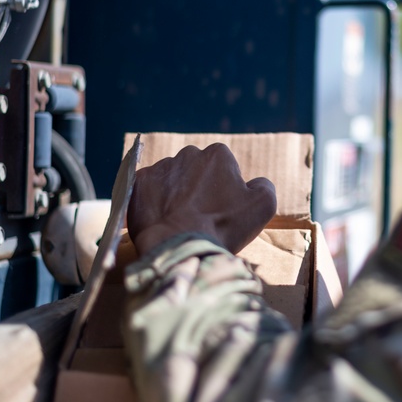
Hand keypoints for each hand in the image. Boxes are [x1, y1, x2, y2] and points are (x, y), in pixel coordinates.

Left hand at [127, 143, 276, 255]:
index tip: (220, 210)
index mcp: (217, 154)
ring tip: (178, 221)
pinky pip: (148, 190)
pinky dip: (153, 202)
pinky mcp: (137, 183)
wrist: (179, 247)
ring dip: (174, 194)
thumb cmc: (223, 226)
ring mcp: (159, 167)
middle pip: (195, 170)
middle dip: (197, 188)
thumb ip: (264, 186)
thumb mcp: (262, 206)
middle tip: (199, 216)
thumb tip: (255, 182)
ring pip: (171, 179)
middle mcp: (187, 154)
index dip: (223, 190)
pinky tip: (160, 220)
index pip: (222, 167)